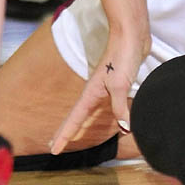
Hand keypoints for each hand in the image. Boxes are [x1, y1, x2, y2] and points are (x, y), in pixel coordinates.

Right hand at [50, 27, 150, 153]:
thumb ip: (120, 107)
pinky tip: (110, 114)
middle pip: (78, 116)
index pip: (74, 119)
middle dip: (68, 130)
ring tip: (77, 133)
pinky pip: (110, 102)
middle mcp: (96, 92)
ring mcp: (107, 86)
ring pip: (93, 109)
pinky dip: (107, 112)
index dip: (64, 135)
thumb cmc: (122, 56)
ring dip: (84, 122)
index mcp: (91, 93)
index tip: (53, 150)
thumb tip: (124, 128)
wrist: (132, 34)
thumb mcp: (120, 85)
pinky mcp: (119, 81)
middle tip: (56, 145)